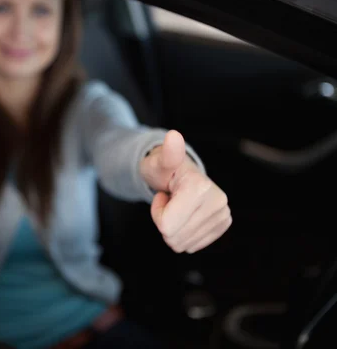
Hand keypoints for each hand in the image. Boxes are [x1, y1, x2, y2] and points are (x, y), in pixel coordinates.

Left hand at [139, 130, 231, 252]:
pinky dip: (183, 233)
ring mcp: (223, 214)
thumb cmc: (163, 169)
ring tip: (177, 206)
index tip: (163, 195)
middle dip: (164, 222)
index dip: (157, 213)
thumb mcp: (158, 162)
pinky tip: (185, 215)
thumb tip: (173, 136)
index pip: (166, 226)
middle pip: (174, 237)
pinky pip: (193, 245)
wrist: (177, 175)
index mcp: (200, 188)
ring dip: (173, 228)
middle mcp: (218, 201)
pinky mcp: (223, 224)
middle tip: (169, 201)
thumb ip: (166, 153)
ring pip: (182, 244)